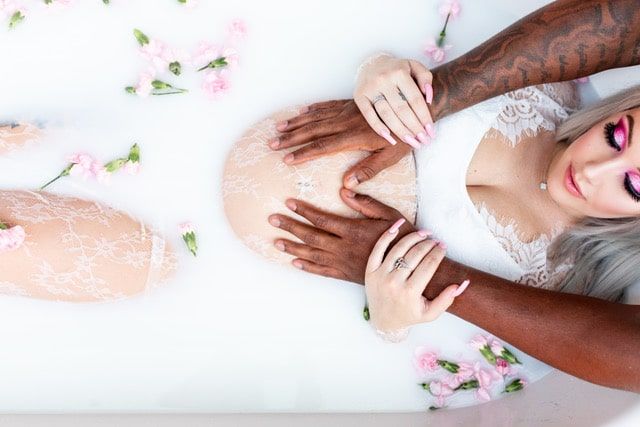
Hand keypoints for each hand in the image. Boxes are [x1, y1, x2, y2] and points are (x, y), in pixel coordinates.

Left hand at [268, 188, 414, 283]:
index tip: (288, 203)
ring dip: (292, 248)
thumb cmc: (403, 240)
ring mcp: (343, 263)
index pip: (322, 219)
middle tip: (272, 219)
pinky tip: (294, 263)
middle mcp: (344, 248)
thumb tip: (343, 191)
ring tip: (276, 242)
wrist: (411, 271)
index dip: (304, 210)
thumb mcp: (389, 215)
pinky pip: (322, 271)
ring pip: (312, 255)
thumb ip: (365, 203)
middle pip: (311, 236)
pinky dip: (307, 267)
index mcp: (354, 230)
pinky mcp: (345, 274)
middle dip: (290, 227)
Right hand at [269, 100, 411, 188]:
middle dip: (291, 138)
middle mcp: (347, 121)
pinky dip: (312, 109)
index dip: (304, 154)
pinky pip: (327, 105)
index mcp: (354, 136)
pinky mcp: (352, 103)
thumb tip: (346, 184)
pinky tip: (301, 112)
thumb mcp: (391, 157)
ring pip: (316, 116)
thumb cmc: (406, 136)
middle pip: (313, 130)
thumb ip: (368, 170)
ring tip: (279, 128)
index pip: (323, 146)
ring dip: (296, 123)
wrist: (417, 105)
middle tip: (272, 144)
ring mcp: (348, 110)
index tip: (287, 160)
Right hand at [354, 54, 434, 147]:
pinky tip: (390, 138)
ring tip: (411, 142)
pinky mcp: (359, 96)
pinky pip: (369, 115)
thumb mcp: (414, 66)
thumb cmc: (397, 69)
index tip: (431, 131)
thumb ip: (425, 78)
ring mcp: (370, 89)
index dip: (424, 117)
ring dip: (400, 131)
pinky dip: (378, 128)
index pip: (415, 99)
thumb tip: (428, 98)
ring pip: (387, 114)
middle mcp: (384, 80)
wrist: (371, 63)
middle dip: (414, 128)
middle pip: (402, 109)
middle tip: (423, 141)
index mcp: (399, 72)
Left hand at [365, 219, 468, 338]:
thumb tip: (463, 283)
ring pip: (398, 249)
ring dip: (413, 237)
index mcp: (409, 293)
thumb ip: (447, 299)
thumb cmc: (409, 315)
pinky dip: (388, 235)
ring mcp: (380, 275)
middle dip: (428, 244)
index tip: (443, 247)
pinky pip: (378, 249)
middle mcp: (393, 283)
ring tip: (423, 233)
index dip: (438, 253)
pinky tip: (398, 226)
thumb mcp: (430, 313)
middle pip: (414, 255)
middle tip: (435, 240)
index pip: (428, 265)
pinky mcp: (370, 271)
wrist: (383, 320)